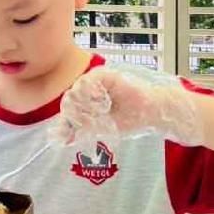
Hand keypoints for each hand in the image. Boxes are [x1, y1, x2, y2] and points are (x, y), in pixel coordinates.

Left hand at [56, 67, 202, 146]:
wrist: (151, 112)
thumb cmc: (129, 119)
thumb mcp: (102, 127)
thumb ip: (82, 129)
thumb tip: (61, 139)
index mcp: (85, 101)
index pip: (67, 109)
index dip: (66, 122)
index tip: (67, 136)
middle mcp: (87, 89)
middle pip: (69, 99)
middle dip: (74, 116)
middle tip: (87, 123)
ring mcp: (95, 80)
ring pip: (76, 90)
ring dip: (83, 106)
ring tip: (98, 113)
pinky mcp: (105, 74)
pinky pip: (89, 80)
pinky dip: (91, 92)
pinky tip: (102, 102)